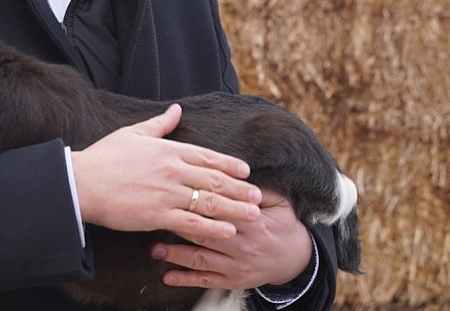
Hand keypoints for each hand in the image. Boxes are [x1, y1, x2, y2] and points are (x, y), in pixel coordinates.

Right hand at [71, 104, 261, 240]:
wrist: (82, 182)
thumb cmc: (104, 157)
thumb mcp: (132, 133)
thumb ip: (158, 124)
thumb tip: (176, 110)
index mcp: (167, 149)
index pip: (207, 156)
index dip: (229, 164)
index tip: (246, 172)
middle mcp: (172, 170)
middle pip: (214, 179)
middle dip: (239, 188)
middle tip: (258, 196)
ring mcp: (167, 193)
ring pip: (209, 201)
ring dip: (234, 208)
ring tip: (253, 215)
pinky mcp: (157, 214)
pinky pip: (192, 223)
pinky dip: (212, 228)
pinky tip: (228, 231)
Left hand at [152, 188, 312, 288]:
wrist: (298, 260)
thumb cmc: (284, 225)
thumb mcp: (278, 202)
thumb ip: (256, 189)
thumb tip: (235, 172)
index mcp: (251, 221)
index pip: (218, 209)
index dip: (196, 202)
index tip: (172, 193)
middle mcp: (241, 245)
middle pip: (205, 233)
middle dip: (178, 226)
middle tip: (154, 219)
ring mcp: (236, 265)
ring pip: (201, 259)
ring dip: (176, 255)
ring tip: (154, 249)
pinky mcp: (233, 281)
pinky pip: (206, 281)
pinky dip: (186, 280)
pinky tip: (167, 277)